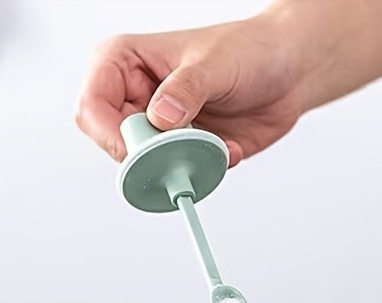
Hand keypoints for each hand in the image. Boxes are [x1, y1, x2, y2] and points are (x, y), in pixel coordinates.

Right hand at [75, 14, 306, 165]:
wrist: (288, 71)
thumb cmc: (248, 50)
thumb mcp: (215, 65)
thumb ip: (186, 91)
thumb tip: (161, 117)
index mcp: (123, 63)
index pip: (93, 108)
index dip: (113, 135)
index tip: (146, 148)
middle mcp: (136, 97)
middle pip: (116, 144)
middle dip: (152, 155)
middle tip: (186, 147)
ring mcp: (160, 126)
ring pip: (150, 164)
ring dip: (183, 163)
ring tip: (216, 143)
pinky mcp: (185, 148)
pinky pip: (182, 173)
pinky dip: (206, 169)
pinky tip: (230, 148)